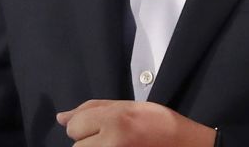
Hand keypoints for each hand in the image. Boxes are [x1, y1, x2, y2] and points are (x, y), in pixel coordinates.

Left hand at [56, 99, 215, 146]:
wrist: (187, 146)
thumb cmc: (159, 123)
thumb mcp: (127, 106)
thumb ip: (91, 110)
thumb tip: (61, 118)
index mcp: (115, 122)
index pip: (74, 128)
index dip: (86, 126)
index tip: (104, 126)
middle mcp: (113, 144)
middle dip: (90, 142)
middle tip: (114, 139)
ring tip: (118, 146)